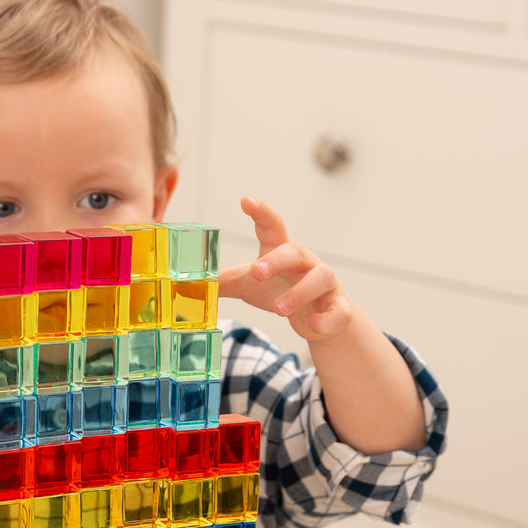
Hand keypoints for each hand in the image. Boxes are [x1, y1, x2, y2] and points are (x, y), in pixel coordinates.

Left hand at [219, 196, 351, 341]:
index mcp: (281, 252)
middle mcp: (306, 263)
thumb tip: (188, 283)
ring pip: (320, 278)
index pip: (272, 226)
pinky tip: (309, 326)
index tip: (245, 200)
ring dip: (299, 292)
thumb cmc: (281, 291)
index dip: (261, 212)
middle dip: (277, 260)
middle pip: (296, 252)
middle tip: (256, 271)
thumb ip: (223, 282)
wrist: (318, 319)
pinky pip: (338, 311)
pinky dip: (324, 320)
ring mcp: (325, 285)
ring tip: (279, 308)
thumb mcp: (249, 285)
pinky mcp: (339, 308)